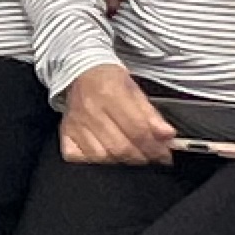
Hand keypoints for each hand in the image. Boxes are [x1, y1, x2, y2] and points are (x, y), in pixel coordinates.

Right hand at [58, 64, 176, 165]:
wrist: (80, 71)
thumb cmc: (109, 80)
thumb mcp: (135, 89)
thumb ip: (151, 114)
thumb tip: (168, 135)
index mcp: (111, 94)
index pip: (137, 130)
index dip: (155, 147)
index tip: (165, 155)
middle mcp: (91, 110)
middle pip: (121, 147)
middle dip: (142, 157)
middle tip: (152, 158)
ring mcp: (76, 123)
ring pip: (102, 157)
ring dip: (122, 162)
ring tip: (133, 157)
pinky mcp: (66, 133)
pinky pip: (80, 159)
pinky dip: (95, 163)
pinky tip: (106, 157)